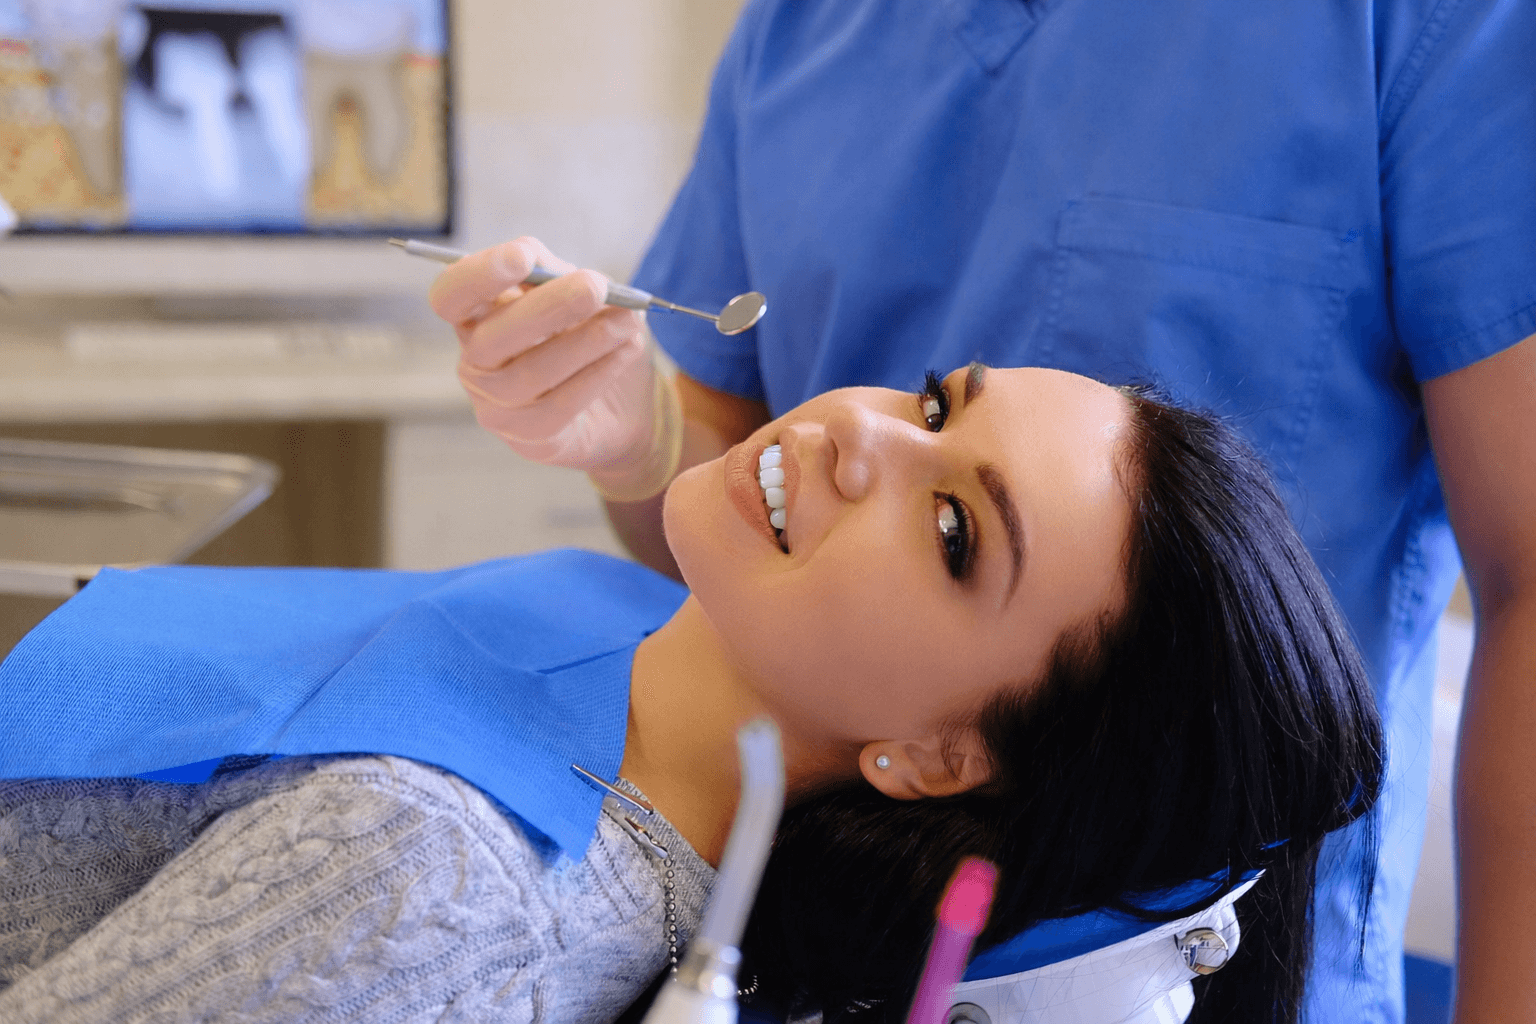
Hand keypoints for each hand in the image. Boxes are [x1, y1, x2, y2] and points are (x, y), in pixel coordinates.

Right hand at [428, 237, 680, 498]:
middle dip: (548, 306)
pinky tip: (625, 352)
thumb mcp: (576, 292)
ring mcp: (498, 405)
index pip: (450, 296)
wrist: (624, 405)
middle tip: (595, 286)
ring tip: (627, 320)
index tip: (523, 256)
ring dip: (587, 341)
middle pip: (493, 336)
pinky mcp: (530, 438)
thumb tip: (538, 258)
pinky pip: (560, 405)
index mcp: (476, 317)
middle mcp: (477, 362)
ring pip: (533, 372)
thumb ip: (554, 271)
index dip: (478, 275)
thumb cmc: (590, 335)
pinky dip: (597, 373)